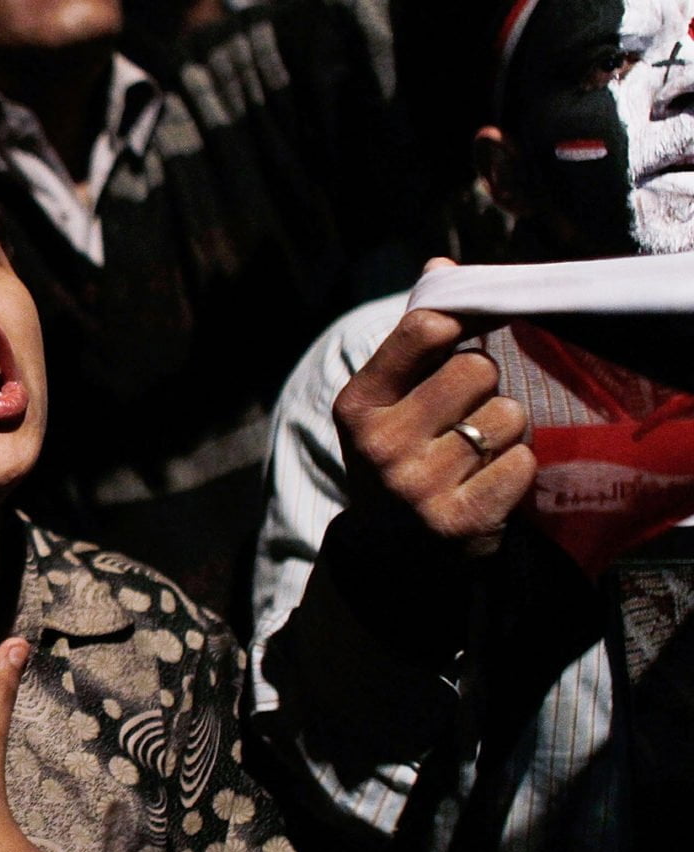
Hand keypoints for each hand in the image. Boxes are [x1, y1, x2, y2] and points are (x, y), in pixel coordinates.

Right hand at [334, 260, 536, 555]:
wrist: (387, 558)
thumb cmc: (396, 458)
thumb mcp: (385, 401)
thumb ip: (414, 336)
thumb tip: (443, 264)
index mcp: (358, 404)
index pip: (425, 328)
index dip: (462, 324)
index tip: (470, 336)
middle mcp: (381, 445)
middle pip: (477, 369)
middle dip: (485, 386)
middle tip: (468, 412)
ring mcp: (418, 487)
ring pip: (509, 416)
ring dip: (507, 430)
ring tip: (478, 451)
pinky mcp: (459, 523)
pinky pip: (523, 464)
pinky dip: (517, 469)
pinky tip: (488, 483)